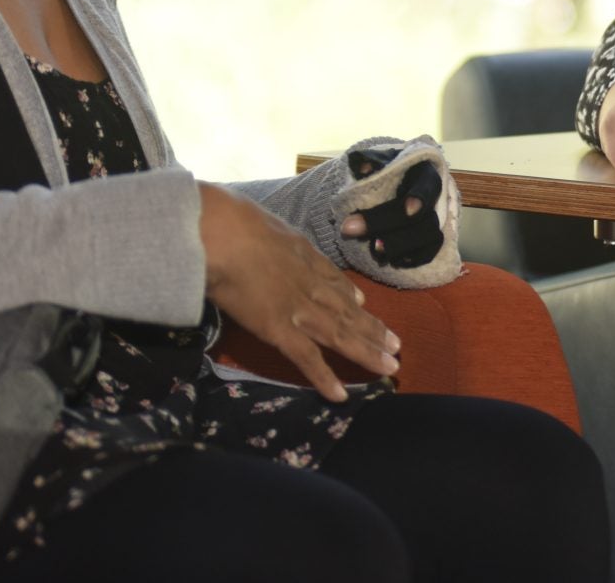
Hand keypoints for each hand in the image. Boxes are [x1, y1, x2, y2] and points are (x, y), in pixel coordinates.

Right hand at [197, 183, 399, 400]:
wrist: (219, 234)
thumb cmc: (228, 220)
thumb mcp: (259, 219)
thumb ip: (273, 235)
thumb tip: (275, 239)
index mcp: (302, 254)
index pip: (332, 279)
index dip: (349, 294)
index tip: (363, 303)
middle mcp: (308, 282)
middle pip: (346, 309)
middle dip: (371, 328)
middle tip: (395, 345)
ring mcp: (298, 308)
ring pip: (340, 333)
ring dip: (366, 351)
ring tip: (390, 366)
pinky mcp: (280, 330)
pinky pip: (307, 358)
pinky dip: (324, 377)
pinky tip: (340, 395)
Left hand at [341, 155, 444, 266]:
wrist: (398, 184)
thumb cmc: (388, 170)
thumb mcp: (380, 160)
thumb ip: (370, 161)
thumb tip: (360, 165)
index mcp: (425, 175)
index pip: (427, 186)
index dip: (420, 198)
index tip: (409, 210)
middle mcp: (435, 199)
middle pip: (423, 216)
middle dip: (387, 224)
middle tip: (349, 229)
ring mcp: (437, 220)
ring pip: (430, 236)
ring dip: (401, 245)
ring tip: (374, 249)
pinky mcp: (433, 240)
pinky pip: (430, 253)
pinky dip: (414, 258)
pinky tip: (394, 261)